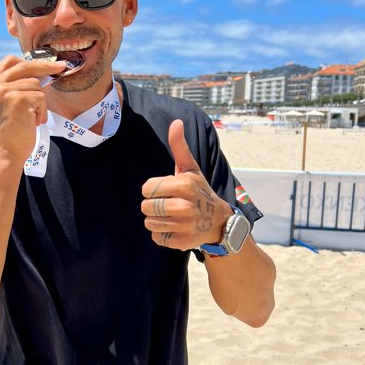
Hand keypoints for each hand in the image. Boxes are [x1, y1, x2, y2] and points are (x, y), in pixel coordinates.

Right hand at [0, 55, 66, 165]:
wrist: (4, 152)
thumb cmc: (7, 130)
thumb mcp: (4, 102)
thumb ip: (15, 85)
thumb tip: (41, 72)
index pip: (10, 61)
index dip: (29, 61)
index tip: (45, 63)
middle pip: (24, 65)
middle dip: (45, 66)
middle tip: (60, 67)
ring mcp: (4, 90)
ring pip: (35, 84)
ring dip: (39, 102)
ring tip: (31, 117)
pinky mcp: (19, 99)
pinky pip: (41, 97)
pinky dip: (41, 110)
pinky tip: (33, 121)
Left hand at [141, 120, 233, 250]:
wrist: (219, 221)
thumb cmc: (198, 190)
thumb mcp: (190, 168)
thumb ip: (179, 146)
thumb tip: (176, 122)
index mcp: (183, 184)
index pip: (146, 188)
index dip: (152, 189)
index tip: (166, 190)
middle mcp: (184, 206)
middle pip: (145, 206)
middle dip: (153, 205)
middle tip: (169, 204)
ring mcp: (184, 225)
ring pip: (149, 223)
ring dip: (157, 220)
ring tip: (172, 216)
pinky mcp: (182, 242)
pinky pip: (156, 238)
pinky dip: (162, 234)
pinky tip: (176, 227)